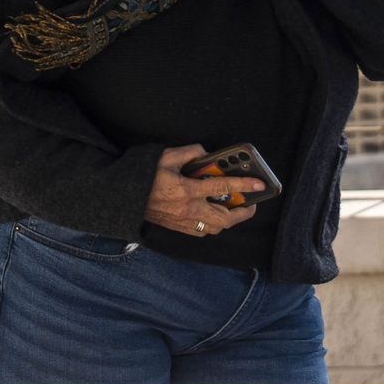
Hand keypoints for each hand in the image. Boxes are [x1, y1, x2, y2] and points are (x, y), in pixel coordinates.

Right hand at [144, 144, 264, 236]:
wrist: (124, 197)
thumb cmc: (144, 175)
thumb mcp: (166, 156)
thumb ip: (190, 152)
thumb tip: (206, 154)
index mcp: (186, 190)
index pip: (222, 187)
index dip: (244, 185)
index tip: (259, 184)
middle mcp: (187, 209)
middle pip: (224, 218)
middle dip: (243, 213)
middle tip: (251, 203)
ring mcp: (183, 221)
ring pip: (215, 228)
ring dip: (229, 220)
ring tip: (235, 208)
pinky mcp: (178, 227)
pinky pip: (202, 231)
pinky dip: (213, 225)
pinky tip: (214, 215)